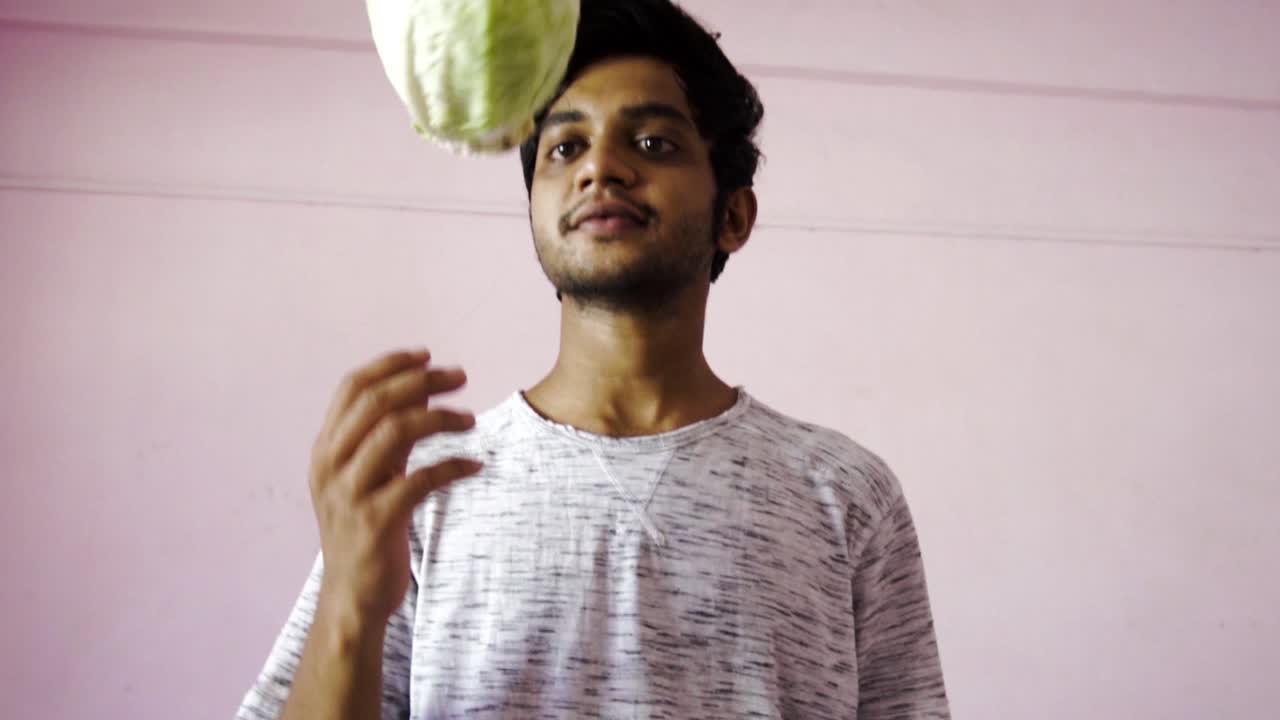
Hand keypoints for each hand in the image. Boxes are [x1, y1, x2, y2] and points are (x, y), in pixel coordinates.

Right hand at [307, 348, 481, 625]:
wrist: (351, 596)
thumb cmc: (364, 531)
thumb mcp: (364, 477)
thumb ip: (383, 438)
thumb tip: (422, 392)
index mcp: (325, 449)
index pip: (352, 388)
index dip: (390, 365)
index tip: (427, 356)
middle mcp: (330, 466)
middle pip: (376, 402)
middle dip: (423, 382)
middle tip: (461, 377)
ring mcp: (350, 493)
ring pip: (396, 432)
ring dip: (440, 418)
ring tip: (471, 420)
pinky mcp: (375, 521)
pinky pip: (420, 480)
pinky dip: (453, 466)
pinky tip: (475, 464)